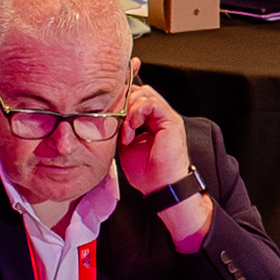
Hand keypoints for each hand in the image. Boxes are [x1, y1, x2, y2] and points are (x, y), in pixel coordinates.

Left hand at [115, 87, 190, 202]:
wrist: (161, 187)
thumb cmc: (147, 173)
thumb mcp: (125, 146)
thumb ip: (121, 128)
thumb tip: (107, 116)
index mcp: (149, 122)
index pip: (133, 98)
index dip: (120, 103)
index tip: (110, 118)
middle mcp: (159, 117)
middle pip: (138, 92)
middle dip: (124, 104)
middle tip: (118, 124)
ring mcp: (166, 117)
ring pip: (144, 93)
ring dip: (129, 109)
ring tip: (127, 130)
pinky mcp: (171, 121)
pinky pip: (151, 103)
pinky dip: (137, 112)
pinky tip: (133, 128)